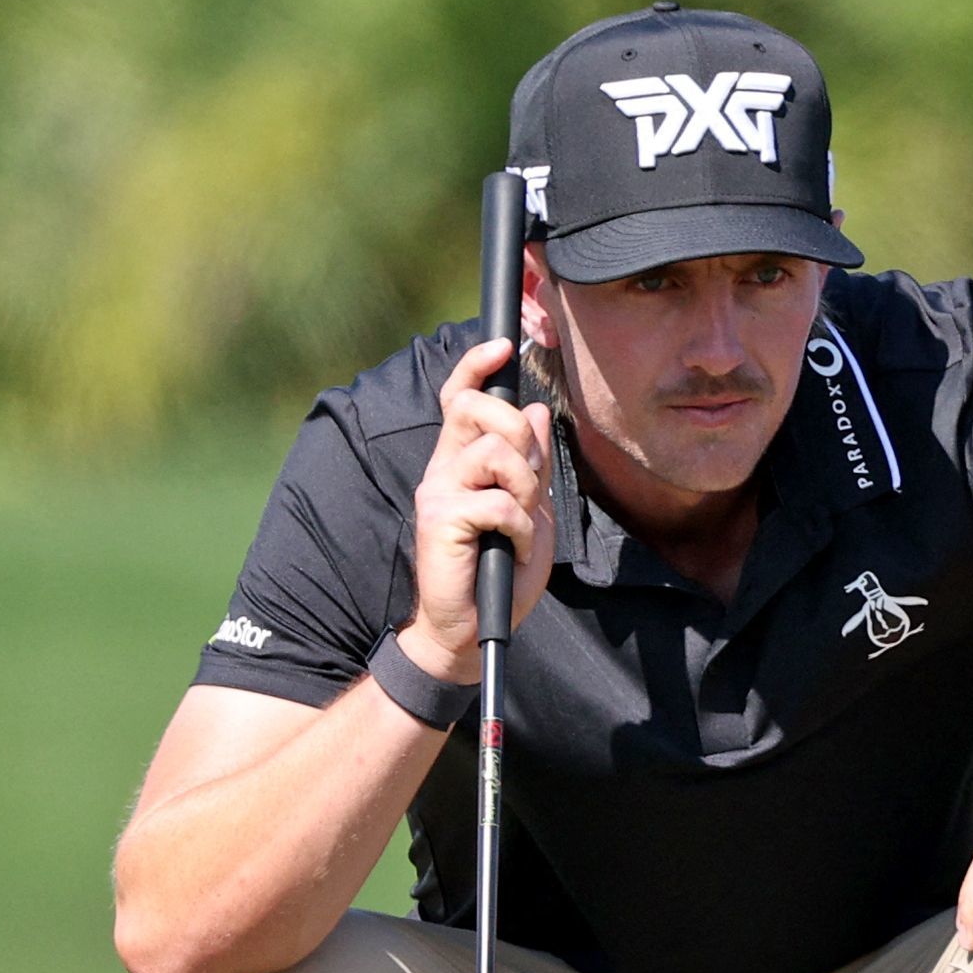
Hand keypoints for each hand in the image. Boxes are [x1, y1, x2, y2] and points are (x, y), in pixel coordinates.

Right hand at [401, 336, 556, 681]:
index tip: (501, 343)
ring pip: (496, 454)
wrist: (471, 628)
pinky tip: (514, 549)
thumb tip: (534, 409)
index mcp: (461, 462)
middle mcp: (443, 469)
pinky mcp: (440, 519)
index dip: (477, 366)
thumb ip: (531, 466)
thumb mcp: (531, 513)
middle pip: (480, 409)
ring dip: (526, 492)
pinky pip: (500, 502)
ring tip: (521, 527)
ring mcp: (438, 492)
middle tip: (528, 485)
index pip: (461, 398)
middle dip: (519, 436)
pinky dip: (522, 528)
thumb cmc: (502, 572)